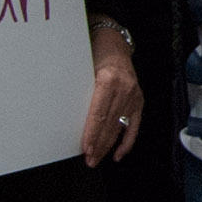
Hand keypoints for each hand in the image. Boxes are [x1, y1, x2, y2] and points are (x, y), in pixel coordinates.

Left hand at [81, 18, 143, 166]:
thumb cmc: (93, 53)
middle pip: (110, 123)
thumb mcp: (82, 68)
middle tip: (89, 160)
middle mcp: (124, 88)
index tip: (85, 148)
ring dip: (109, 145)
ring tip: (98, 159)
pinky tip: (118, 154)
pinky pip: (135, 125)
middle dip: (99, 144)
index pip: (100, 114)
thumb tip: (62, 117)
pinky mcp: (138, 100)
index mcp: (109, 80)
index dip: (92, 133)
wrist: (113, 42)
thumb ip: (77, 90)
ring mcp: (134, 94)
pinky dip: (127, 141)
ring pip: (120, 126)